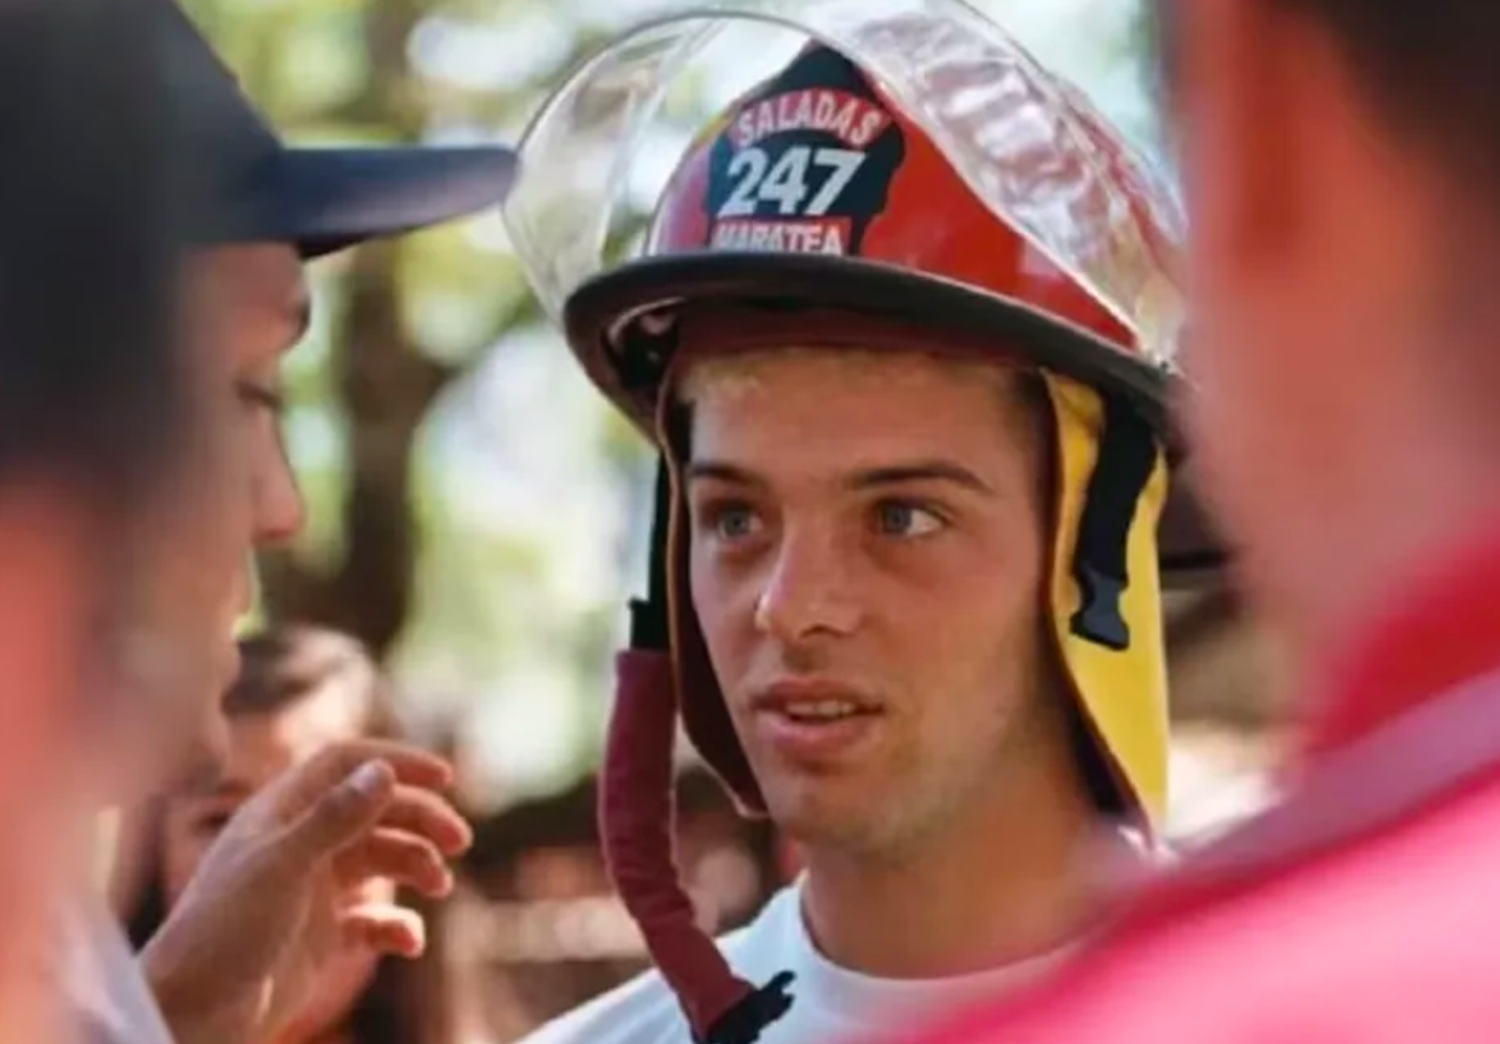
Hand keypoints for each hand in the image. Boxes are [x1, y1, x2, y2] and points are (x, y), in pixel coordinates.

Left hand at [139, 739, 471, 1043]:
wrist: (192, 1015)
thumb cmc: (224, 933)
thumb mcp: (282, 867)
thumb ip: (334, 818)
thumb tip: (384, 771)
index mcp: (282, 813)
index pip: (347, 765)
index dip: (397, 762)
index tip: (446, 779)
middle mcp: (300, 843)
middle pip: (376, 811)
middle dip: (422, 820)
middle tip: (460, 842)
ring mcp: (311, 889)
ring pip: (382, 860)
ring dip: (417, 866)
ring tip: (439, 886)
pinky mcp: (320, 935)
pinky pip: (374, 919)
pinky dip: (398, 924)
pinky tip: (409, 941)